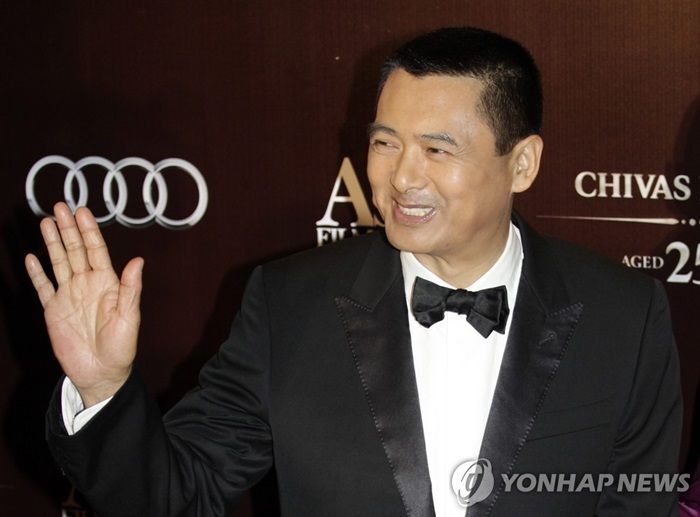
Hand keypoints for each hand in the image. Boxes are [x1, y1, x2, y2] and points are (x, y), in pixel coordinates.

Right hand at [25, 202, 142, 406]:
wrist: (102, 373)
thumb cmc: (121, 347)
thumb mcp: (129, 317)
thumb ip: (131, 289)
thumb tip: (138, 260)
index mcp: (107, 283)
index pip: (96, 250)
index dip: (89, 231)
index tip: (82, 211)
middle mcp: (87, 285)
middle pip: (76, 250)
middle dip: (67, 229)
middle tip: (59, 206)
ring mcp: (69, 296)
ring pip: (59, 263)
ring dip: (52, 243)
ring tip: (45, 222)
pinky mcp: (54, 311)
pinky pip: (43, 287)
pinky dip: (37, 273)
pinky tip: (32, 257)